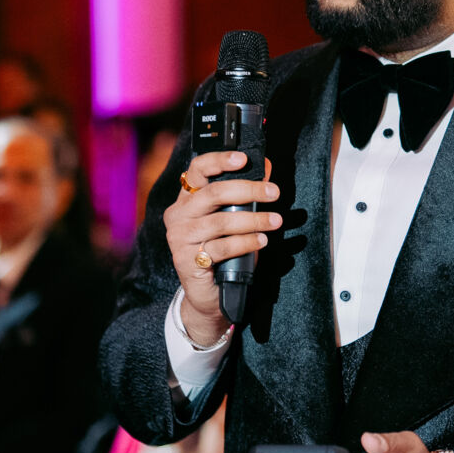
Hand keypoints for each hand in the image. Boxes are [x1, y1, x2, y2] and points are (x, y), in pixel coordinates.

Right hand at [168, 151, 279, 342]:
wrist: (209, 294)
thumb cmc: (223, 251)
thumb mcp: (234, 218)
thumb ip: (245, 195)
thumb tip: (266, 167)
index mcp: (187, 199)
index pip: (197, 170)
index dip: (219, 160)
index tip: (243, 158)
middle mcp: (178, 215)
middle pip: (214, 193)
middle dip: (249, 190)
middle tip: (275, 193)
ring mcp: (180, 238)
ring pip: (221, 221)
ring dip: (254, 219)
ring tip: (275, 221)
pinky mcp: (187, 260)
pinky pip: (222, 247)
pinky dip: (246, 242)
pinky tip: (261, 241)